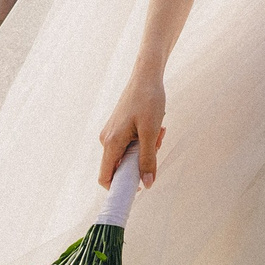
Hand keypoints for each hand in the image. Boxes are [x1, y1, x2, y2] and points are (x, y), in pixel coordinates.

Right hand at [98, 69, 165, 188]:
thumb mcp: (151, 132)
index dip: (118, 188)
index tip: (137, 188)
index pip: (105, 177)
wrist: (146, 75)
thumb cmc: (148, 100)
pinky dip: (143, 141)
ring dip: (145, 150)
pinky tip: (156, 127)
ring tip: (158, 132)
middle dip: (140, 163)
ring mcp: (112, 133)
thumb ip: (148, 159)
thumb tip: (147, 184)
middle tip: (156, 145)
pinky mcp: (118, 127)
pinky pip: (129, 144)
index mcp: (111, 142)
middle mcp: (107, 139)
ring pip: (127, 154)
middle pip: (120, 166)